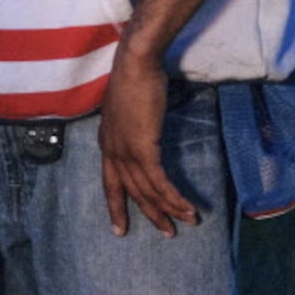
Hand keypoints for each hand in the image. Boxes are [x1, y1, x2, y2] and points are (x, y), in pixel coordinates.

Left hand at [98, 45, 197, 237]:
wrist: (136, 62)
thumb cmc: (135, 76)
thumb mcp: (130, 106)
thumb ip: (134, 123)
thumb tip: (145, 128)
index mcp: (107, 142)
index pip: (110, 181)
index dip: (116, 204)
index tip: (119, 227)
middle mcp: (112, 150)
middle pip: (130, 192)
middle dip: (148, 214)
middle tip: (165, 231)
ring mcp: (125, 151)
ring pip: (147, 191)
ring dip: (168, 209)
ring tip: (186, 223)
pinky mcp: (142, 149)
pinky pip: (159, 182)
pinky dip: (174, 198)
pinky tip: (187, 208)